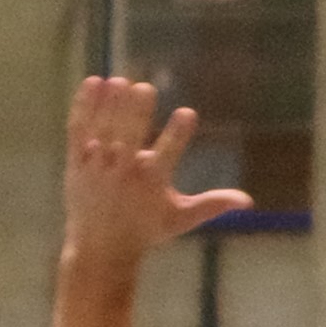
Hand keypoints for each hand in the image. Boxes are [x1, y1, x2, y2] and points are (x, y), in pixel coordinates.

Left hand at [59, 75, 253, 269]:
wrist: (100, 246)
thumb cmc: (146, 230)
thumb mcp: (182, 218)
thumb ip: (212, 205)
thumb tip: (248, 200)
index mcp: (152, 182)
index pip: (169, 153)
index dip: (178, 133)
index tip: (188, 113)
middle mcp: (123, 172)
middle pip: (130, 136)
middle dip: (136, 112)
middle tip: (145, 87)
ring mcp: (98, 165)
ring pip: (104, 128)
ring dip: (111, 103)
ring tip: (120, 80)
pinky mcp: (77, 161)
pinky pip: (79, 129)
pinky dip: (84, 106)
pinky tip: (93, 82)